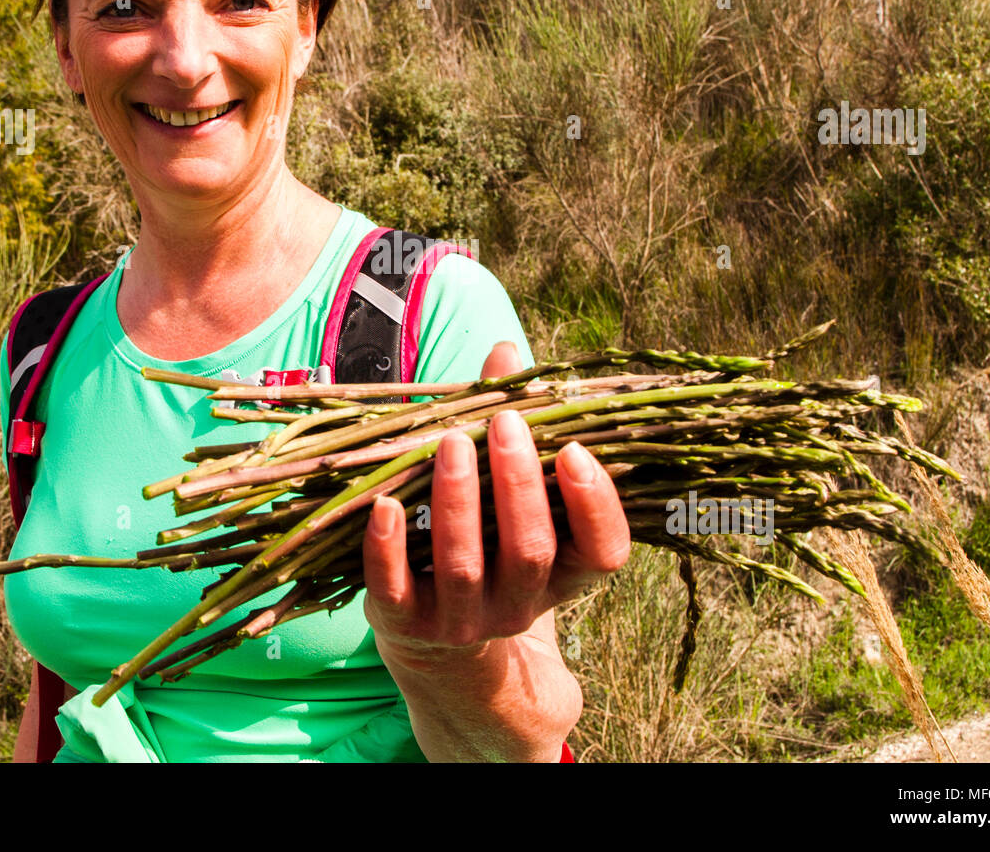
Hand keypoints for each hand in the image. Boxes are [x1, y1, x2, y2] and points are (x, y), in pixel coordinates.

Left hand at [362, 340, 631, 667]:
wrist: (435, 639)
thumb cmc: (482, 540)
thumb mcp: (507, 492)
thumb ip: (511, 422)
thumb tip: (505, 350)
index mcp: (563, 572)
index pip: (603, 551)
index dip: (596, 505)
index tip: (574, 450)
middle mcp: (520, 603)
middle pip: (530, 551)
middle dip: (518, 485)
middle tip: (506, 423)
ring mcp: (462, 619)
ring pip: (465, 567)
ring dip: (459, 501)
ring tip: (452, 441)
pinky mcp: (404, 624)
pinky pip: (394, 590)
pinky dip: (388, 548)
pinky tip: (385, 504)